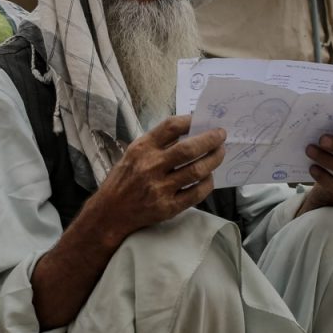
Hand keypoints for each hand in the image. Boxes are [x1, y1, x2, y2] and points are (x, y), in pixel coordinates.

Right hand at [84, 115, 226, 244]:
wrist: (111, 213)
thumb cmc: (123, 180)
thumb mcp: (133, 154)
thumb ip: (157, 144)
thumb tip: (189, 132)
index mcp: (141, 148)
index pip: (171, 127)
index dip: (190, 120)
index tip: (202, 119)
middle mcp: (151, 166)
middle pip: (189, 149)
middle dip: (210, 140)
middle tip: (221, 135)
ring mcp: (160, 188)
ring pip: (196, 171)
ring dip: (213, 160)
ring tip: (220, 153)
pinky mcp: (168, 207)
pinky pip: (196, 193)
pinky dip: (207, 183)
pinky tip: (209, 177)